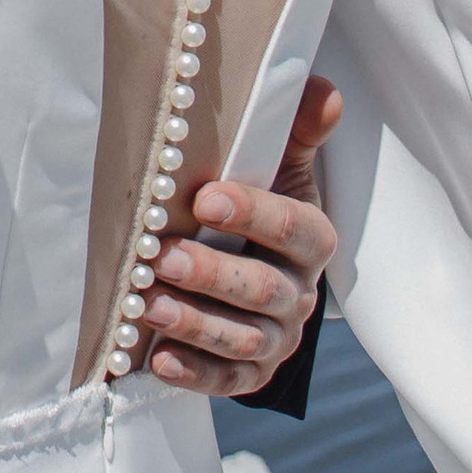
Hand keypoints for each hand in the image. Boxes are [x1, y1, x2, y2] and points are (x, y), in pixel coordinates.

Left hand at [145, 75, 342, 394]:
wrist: (249, 263)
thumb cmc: (255, 199)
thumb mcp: (276, 162)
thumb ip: (295, 129)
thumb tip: (323, 91)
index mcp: (311, 240)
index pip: (294, 230)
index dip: (253, 214)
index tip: (205, 198)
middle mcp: (300, 294)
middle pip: (264, 289)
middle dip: (212, 275)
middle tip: (161, 256)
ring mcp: (277, 338)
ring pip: (243, 338)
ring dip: (195, 323)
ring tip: (148, 303)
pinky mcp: (251, 372)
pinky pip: (229, 381)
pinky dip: (195, 373)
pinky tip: (159, 359)